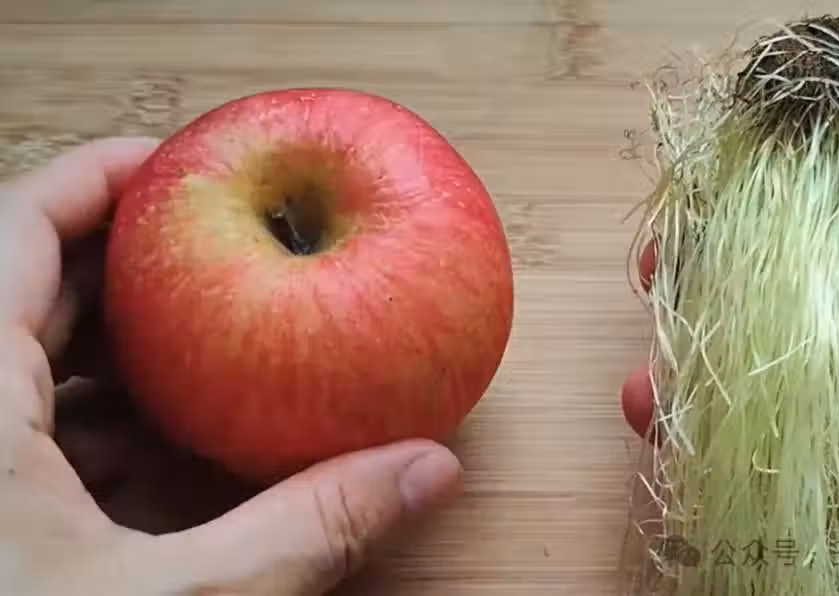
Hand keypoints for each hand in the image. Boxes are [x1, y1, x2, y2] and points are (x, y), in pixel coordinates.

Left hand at [0, 137, 463, 595]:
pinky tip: (168, 461)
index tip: (193, 166)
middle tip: (236, 263)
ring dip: (127, 361)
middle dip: (141, 274)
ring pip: (34, 368)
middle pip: (35, 290)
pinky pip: (31, 435)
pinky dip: (100, 431)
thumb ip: (304, 530)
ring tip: (219, 363)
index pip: (22, 223)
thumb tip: (428, 467)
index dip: (108, 175)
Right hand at [620, 211, 838, 536]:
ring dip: (686, 376)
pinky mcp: (830, 523)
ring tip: (648, 369)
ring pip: (754, 401)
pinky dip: (691, 453)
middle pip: (792, 330)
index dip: (806, 231)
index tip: (742, 199)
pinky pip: (747, 482)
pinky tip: (657, 426)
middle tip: (663, 266)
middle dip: (717, 294)